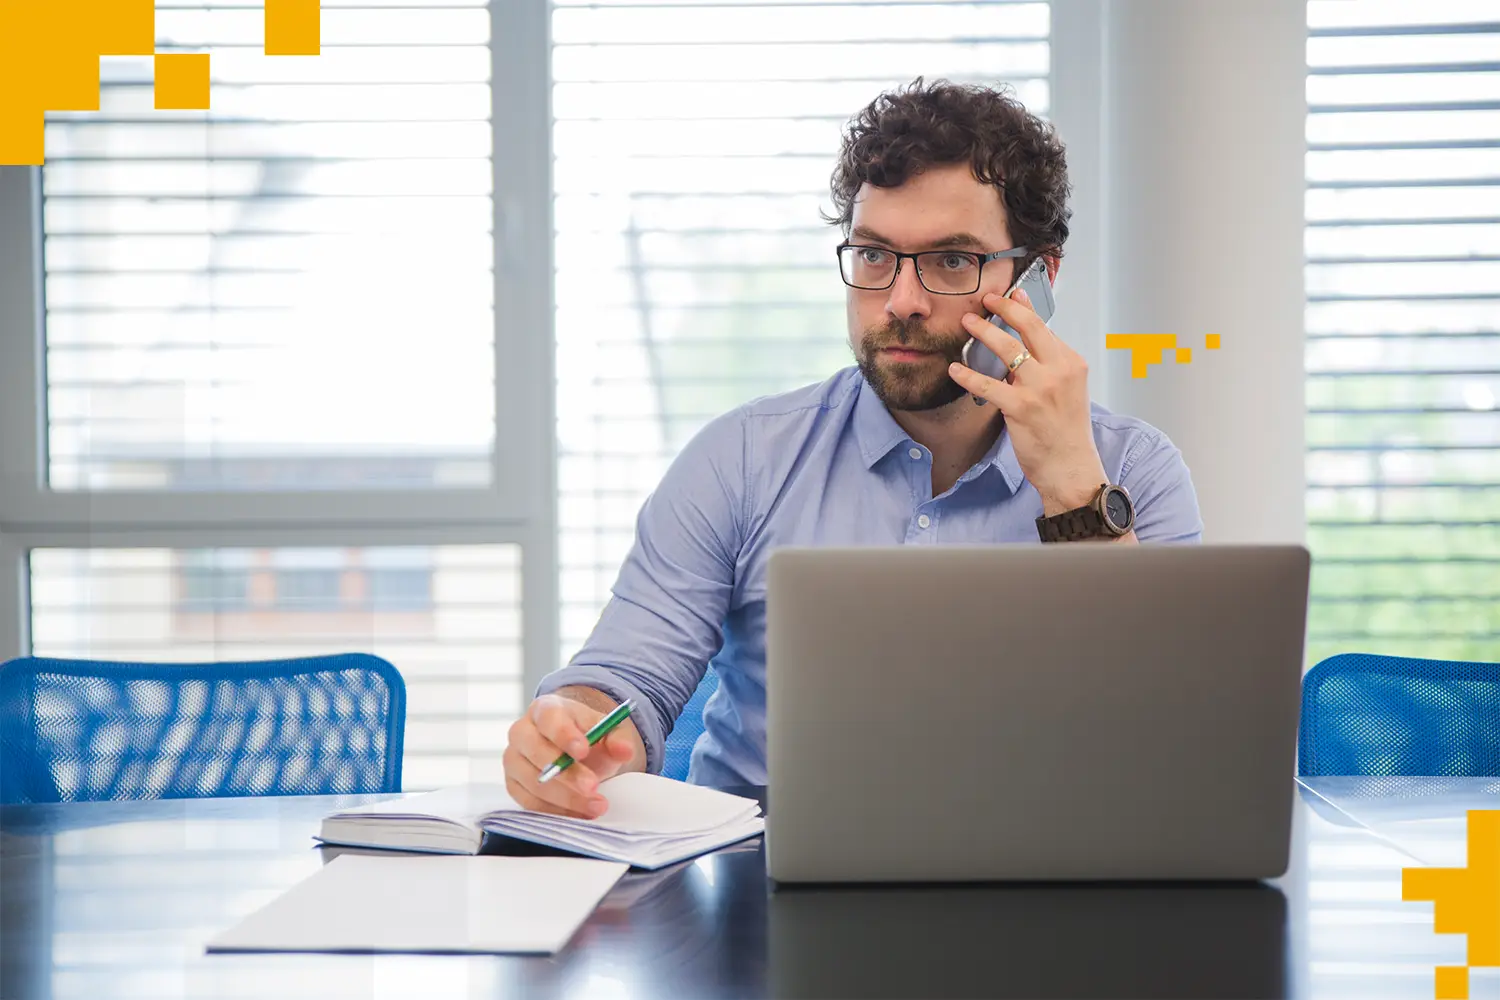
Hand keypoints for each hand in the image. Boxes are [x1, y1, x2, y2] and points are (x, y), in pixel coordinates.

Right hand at [503, 692, 637, 818]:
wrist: (572, 750)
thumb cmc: (586, 736)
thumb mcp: (605, 731)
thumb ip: (617, 738)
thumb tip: (625, 750)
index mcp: (544, 709)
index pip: (548, 718)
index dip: (564, 735)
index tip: (584, 750)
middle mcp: (521, 732)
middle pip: (536, 750)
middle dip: (566, 772)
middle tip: (593, 786)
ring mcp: (513, 760)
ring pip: (533, 781)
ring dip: (566, 797)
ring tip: (597, 805)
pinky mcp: (513, 785)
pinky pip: (530, 802)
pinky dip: (557, 811)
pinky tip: (580, 813)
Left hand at [948, 287, 1107, 514]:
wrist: (1071, 467)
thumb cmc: (1066, 433)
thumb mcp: (1067, 391)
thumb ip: (1048, 367)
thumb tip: (1023, 347)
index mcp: (1071, 363)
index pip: (1044, 327)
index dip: (1024, 307)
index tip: (1011, 293)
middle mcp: (1059, 371)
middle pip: (1028, 327)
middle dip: (1005, 307)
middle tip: (986, 299)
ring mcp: (1040, 388)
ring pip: (1007, 349)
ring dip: (984, 332)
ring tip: (968, 322)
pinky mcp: (1021, 408)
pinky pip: (988, 385)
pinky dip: (968, 374)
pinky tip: (955, 369)